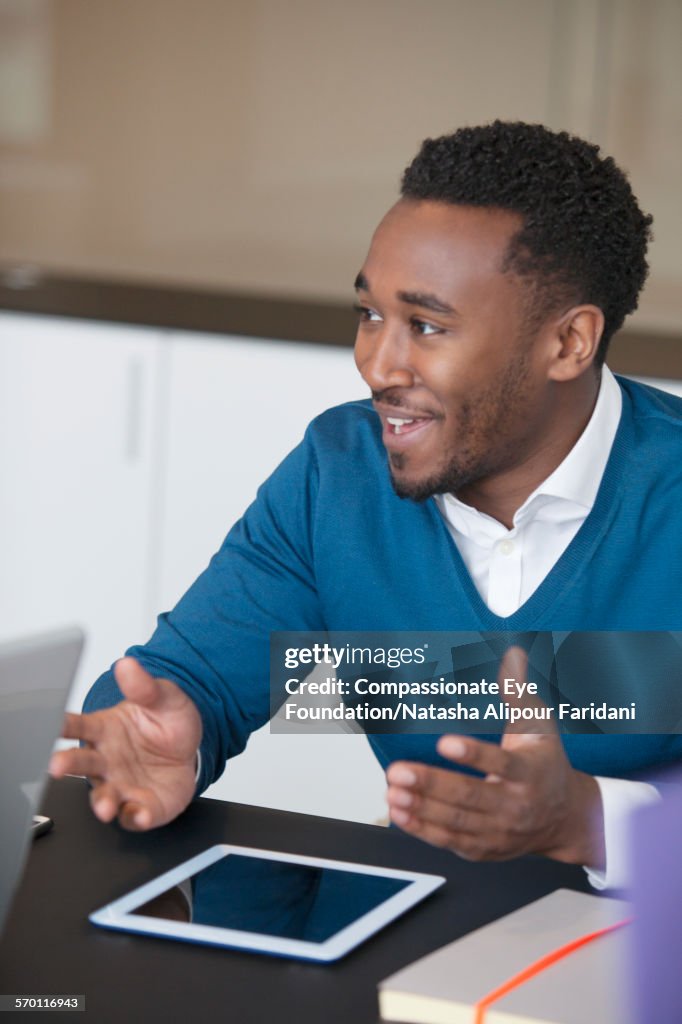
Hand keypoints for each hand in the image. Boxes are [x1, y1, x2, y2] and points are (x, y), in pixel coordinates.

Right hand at [49, 657, 201, 830]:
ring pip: (103, 795)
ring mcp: (121, 785)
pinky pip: (133, 815)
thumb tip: (128, 665)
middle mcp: (106, 760)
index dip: (61, 724)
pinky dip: (135, 817)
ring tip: (105, 806)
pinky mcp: (140, 806)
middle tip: (57, 766)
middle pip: (81, 763)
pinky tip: (140, 813)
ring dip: (101, 802)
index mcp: (105, 729)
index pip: (77, 725)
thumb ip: (145, 686)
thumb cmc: (168, 722)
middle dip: (67, 765)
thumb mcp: (164, 698)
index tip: (49, 723)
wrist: (191, 750)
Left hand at [385, 647, 604, 866]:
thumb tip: (511, 655)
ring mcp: (499, 831)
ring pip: (456, 821)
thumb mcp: (539, 726)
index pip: (501, 762)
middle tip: (400, 769)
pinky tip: (399, 810)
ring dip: (420, 806)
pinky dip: (421, 828)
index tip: (445, 742)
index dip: (473, 754)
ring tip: (393, 788)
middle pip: (471, 795)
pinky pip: (448, 840)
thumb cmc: (546, 764)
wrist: (566, 818)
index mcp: (529, 771)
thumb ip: (519, 693)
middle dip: (431, 783)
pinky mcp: (483, 848)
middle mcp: (515, 805)